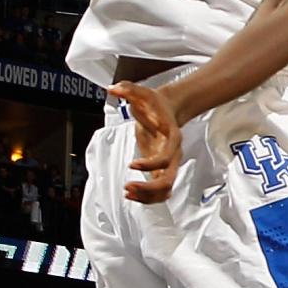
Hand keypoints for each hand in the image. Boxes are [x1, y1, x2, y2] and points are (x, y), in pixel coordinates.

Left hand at [105, 81, 183, 203]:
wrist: (168, 109)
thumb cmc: (155, 104)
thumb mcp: (142, 94)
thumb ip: (128, 89)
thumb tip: (113, 89)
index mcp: (172, 138)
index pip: (166, 158)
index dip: (150, 164)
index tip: (132, 165)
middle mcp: (174, 155)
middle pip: (169, 180)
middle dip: (149, 188)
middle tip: (128, 187)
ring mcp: (169, 165)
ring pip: (165, 190)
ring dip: (148, 196)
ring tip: (127, 193)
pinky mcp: (162, 170)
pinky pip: (159, 191)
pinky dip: (147, 197)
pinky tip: (131, 195)